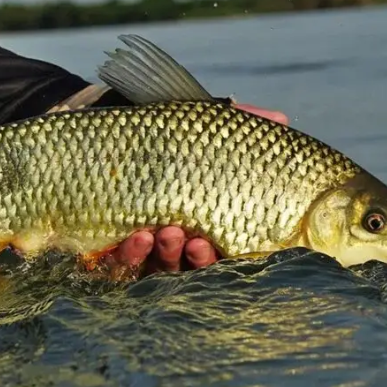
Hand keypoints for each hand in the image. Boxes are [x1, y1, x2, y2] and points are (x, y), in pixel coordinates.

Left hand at [107, 104, 288, 276]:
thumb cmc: (161, 137)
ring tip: (166, 234)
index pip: (221, 247)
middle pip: (193, 264)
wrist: (104, 136)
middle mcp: (178, 240)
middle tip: (194, 242)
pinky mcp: (112, 247)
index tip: (213, 241)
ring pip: (160, 267)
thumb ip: (239, 126)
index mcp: (205, 221)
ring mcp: (145, 247)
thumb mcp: (199, 127)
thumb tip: (282, 119)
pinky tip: (136, 237)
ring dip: (167, 255)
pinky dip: (130, 254)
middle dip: (196, 258)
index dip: (219, 252)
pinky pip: (123, 263)